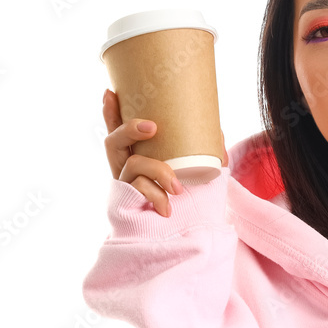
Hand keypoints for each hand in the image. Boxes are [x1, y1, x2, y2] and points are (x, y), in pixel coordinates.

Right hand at [102, 89, 227, 216]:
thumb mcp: (199, 174)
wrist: (186, 236)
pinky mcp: (127, 205)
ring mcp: (125, 188)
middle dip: (129, 129)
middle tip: (153, 127)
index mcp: (137, 158)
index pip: (119, 132)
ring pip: (132, 166)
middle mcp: (125, 171)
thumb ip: (205, 154)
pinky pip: (139, 192)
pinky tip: (167, 208)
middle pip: (112, 142)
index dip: (111, 113)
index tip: (110, 92)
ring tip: (177, 188)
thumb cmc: (190, 203)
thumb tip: (217, 130)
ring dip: (158, 171)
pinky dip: (157, 198)